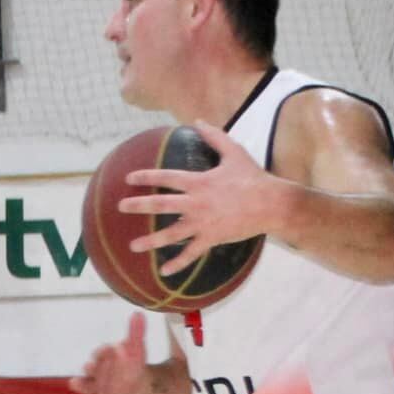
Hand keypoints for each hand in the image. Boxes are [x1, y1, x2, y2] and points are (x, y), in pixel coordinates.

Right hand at [68, 313, 148, 393]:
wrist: (135, 384)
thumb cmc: (131, 363)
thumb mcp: (136, 349)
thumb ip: (136, 332)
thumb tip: (139, 312)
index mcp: (103, 356)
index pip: (101, 352)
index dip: (102, 352)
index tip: (108, 349)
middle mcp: (95, 371)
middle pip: (89, 368)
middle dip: (89, 367)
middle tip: (89, 366)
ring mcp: (95, 386)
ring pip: (84, 385)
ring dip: (80, 384)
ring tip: (75, 383)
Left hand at [120, 122, 281, 274]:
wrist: (273, 204)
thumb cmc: (253, 177)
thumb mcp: (234, 152)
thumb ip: (214, 136)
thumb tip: (198, 121)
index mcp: (199, 182)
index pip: (165, 178)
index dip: (146, 177)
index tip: (129, 178)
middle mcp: (196, 203)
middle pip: (160, 205)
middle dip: (138, 205)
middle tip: (121, 207)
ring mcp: (202, 223)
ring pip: (171, 234)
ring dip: (150, 241)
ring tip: (133, 246)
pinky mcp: (212, 238)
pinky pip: (191, 253)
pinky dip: (178, 264)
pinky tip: (164, 272)